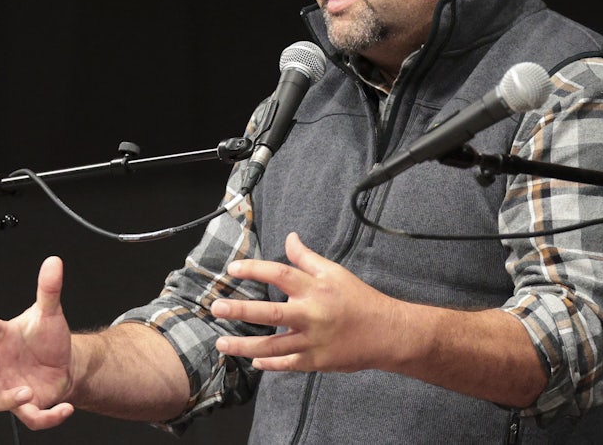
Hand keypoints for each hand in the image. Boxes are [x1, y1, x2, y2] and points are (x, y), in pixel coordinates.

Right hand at [0, 256, 75, 429]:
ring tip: (27, 391)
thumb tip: (54, 262)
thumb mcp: (50, 313)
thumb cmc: (46, 339)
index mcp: (4, 339)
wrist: (63, 363)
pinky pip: (31, 416)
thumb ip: (49, 289)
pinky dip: (48, 417)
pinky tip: (65, 409)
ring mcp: (11, 385)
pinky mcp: (28, 404)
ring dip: (8, 397)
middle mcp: (1, 364)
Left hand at [211, 232, 406, 372]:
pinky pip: (287, 365)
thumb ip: (307, 258)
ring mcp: (313, 341)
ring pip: (273, 345)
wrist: (386, 332)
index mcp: (316, 288)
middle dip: (241, 310)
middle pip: (271, 312)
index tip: (233, 269)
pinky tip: (254, 361)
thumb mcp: (335, 272)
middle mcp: (312, 314)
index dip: (255, 269)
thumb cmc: (359, 299)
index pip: (281, 274)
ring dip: (244, 346)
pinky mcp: (317, 362)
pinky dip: (269, 364)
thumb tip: (289, 237)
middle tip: (216, 307)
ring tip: (221, 343)